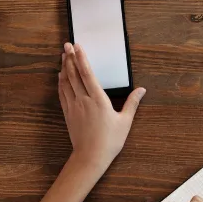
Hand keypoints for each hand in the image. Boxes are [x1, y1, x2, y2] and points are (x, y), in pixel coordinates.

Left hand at [58, 42, 145, 171]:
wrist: (91, 157)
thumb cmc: (110, 141)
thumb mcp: (125, 122)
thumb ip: (132, 103)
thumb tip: (141, 90)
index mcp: (98, 100)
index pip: (87, 73)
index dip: (82, 58)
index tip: (78, 45)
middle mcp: (84, 100)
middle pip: (74, 74)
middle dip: (70, 58)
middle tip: (67, 45)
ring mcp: (74, 107)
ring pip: (66, 82)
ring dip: (65, 67)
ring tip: (64, 56)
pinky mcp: (68, 114)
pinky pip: (62, 94)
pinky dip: (61, 82)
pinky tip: (61, 76)